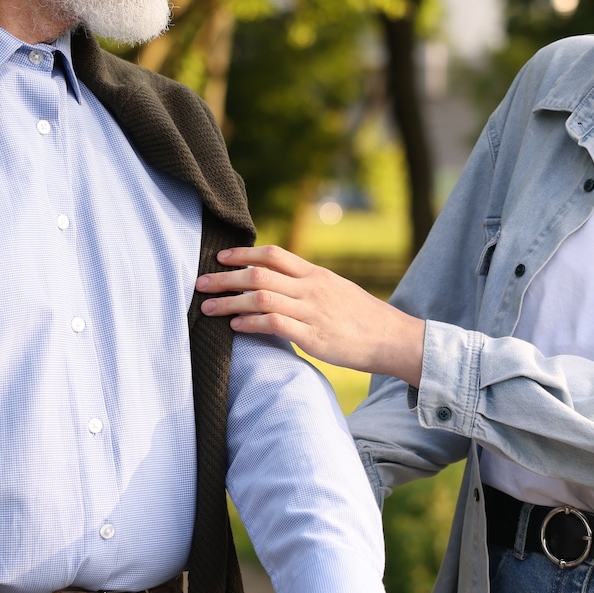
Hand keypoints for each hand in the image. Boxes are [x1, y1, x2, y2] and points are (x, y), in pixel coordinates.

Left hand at [197, 246, 426, 385]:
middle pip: (259, 274)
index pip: (274, 255)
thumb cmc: (363, 317)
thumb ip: (307, 285)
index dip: (243, 254)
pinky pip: (274, 324)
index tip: (220, 258)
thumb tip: (277, 284)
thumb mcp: (336, 290)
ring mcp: (312, 312)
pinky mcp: (314, 337)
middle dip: (225, 278)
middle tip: (200, 283)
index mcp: (316, 274)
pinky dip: (250, 323)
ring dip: (229, 302)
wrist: (393, 339)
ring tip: (207, 307)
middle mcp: (312, 288)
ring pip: (261, 298)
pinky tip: (234, 326)